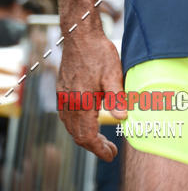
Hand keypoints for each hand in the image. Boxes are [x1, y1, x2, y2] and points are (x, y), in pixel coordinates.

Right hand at [57, 27, 126, 160]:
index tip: (111, 155)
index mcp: (81, 102)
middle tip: (110, 150)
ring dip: (85, 136)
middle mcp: (69, 103)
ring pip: (71, 126)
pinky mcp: (62, 90)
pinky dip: (77, 125)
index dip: (99, 149)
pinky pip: (67, 116)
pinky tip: (89, 121)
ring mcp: (63, 97)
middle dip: (94, 146)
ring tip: (101, 139)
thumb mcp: (113, 73)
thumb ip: (116, 96)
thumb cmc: (98, 52)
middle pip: (78, 135)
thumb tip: (123, 117)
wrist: (80, 35)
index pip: (87, 137)